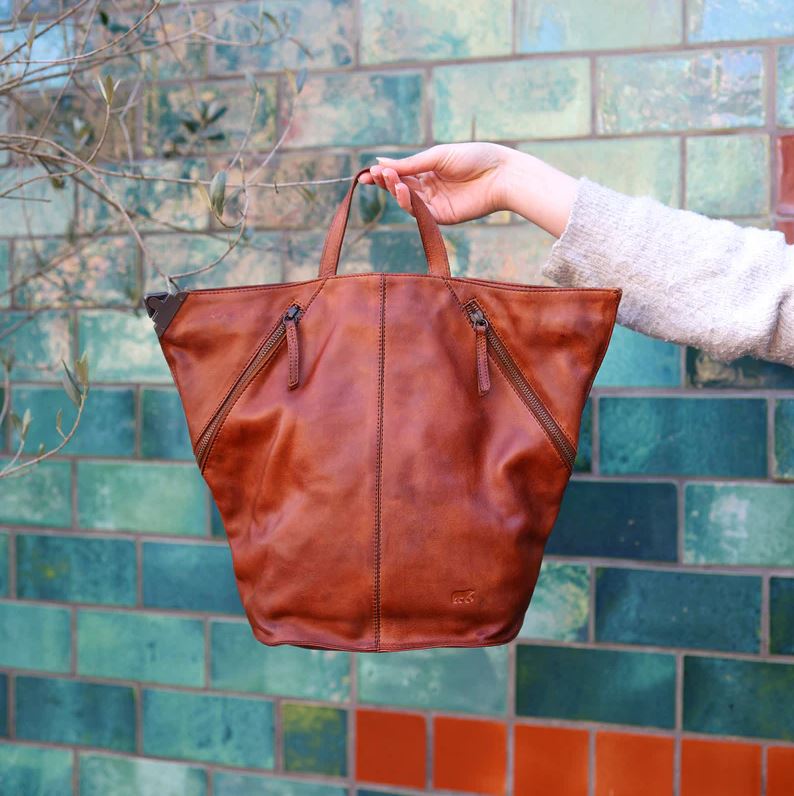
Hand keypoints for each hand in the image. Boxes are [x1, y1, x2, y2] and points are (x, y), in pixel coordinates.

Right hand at [360, 142, 579, 237]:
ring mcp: (434, 203)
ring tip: (389, 179)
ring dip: (395, 190)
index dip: (383, 174)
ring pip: (407, 200)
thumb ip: (409, 164)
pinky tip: (402, 191)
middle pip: (400, 188)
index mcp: (429, 170)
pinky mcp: (441, 216)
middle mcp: (429, 188)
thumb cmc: (473, 158)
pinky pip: (419, 212)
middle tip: (375, 175)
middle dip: (386, 182)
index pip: (401, 174)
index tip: (366, 173)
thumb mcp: (436, 156)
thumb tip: (380, 162)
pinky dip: (408, 202)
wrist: (500, 174)